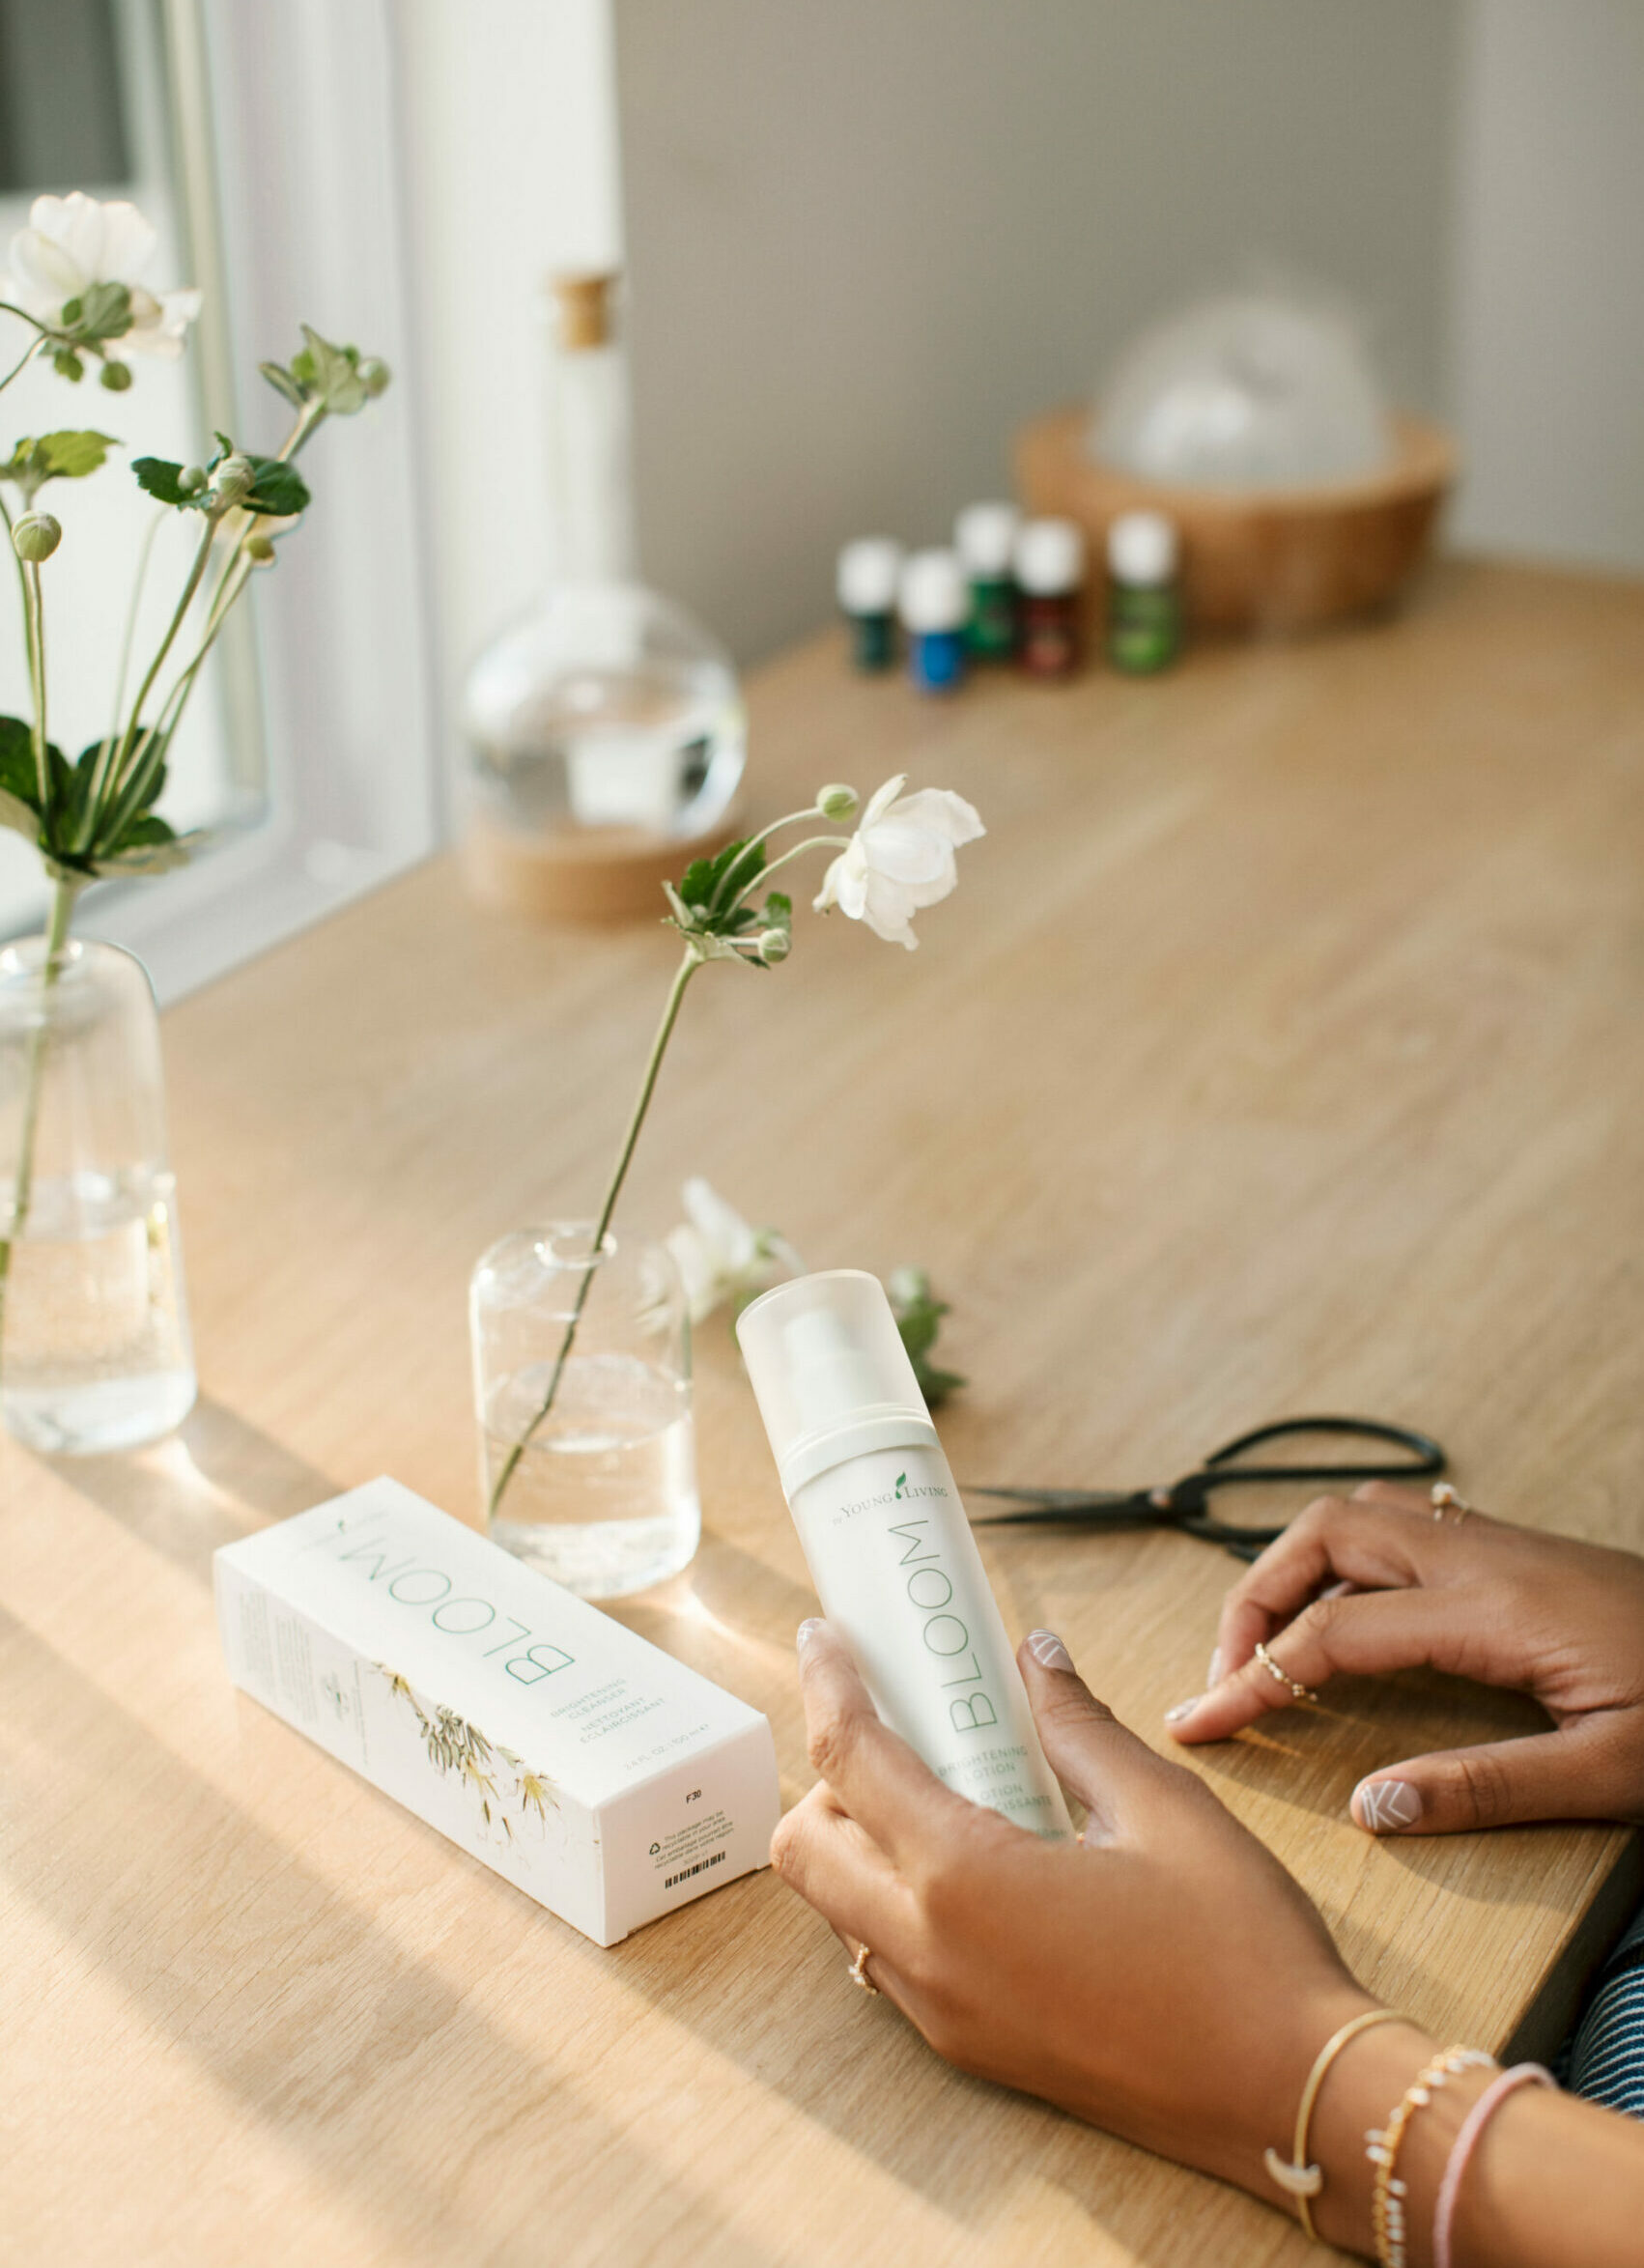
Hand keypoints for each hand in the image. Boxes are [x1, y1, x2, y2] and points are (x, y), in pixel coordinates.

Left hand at [772, 1619, 1377, 2208]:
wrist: (1289, 2095)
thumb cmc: (1239, 1949)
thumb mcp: (1163, 1808)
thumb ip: (1078, 1727)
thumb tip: (1034, 1659)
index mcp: (965, 1881)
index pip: (848, 1764)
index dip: (827, 1685)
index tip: (825, 1637)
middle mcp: (930, 1956)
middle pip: (804, 1850)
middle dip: (827, 1775)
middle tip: (897, 1724)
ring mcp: (944, 2014)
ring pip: (839, 1911)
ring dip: (859, 1841)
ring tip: (944, 1784)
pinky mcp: (973, 2049)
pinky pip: (888, 1960)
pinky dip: (897, 1897)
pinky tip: (982, 1859)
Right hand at [1168, 1483, 1643, 1835]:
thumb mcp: (1617, 1775)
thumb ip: (1489, 1788)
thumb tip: (1371, 1807)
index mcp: (1493, 1611)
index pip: (1332, 1635)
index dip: (1251, 1681)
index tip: (1196, 1727)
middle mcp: (1483, 1558)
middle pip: (1322, 1535)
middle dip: (1253, 1598)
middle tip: (1229, 1679)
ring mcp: (1500, 1545)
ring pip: (1358, 1516)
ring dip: (1294, 1569)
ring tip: (1273, 1647)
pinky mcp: (1518, 1553)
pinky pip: (1400, 1528)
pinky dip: (1344, 1564)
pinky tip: (1351, 1623)